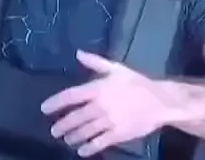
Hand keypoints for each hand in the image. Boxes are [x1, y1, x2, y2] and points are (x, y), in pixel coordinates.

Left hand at [41, 51, 168, 156]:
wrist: (160, 101)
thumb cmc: (136, 83)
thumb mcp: (116, 68)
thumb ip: (95, 62)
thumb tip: (78, 53)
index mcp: (98, 89)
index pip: (70, 96)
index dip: (55, 102)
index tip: (44, 108)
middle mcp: (100, 106)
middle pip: (76, 117)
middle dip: (62, 125)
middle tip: (54, 131)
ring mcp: (109, 121)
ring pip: (85, 131)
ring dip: (73, 136)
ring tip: (66, 139)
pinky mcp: (118, 134)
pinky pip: (100, 142)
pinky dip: (89, 148)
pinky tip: (81, 150)